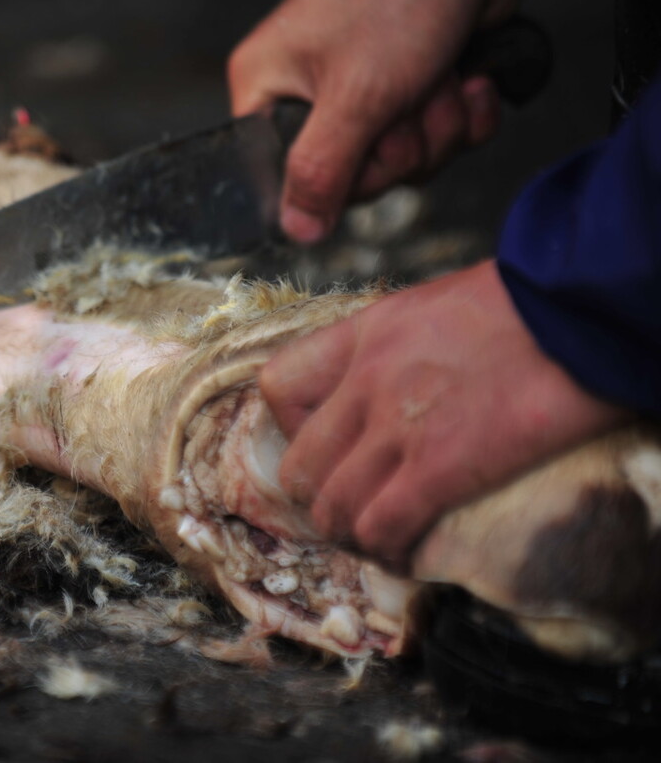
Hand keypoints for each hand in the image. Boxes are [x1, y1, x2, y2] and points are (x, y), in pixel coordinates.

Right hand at [227, 0, 524, 242]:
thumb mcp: (354, 95)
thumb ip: (320, 171)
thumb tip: (295, 231)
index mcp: (269, 90)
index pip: (282, 179)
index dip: (331, 180)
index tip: (359, 151)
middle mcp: (310, 96)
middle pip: (353, 180)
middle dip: (399, 146)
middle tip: (404, 99)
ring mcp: (365, 95)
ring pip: (405, 163)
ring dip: (438, 126)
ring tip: (437, 76)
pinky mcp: (415, 90)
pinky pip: (442, 141)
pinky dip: (466, 114)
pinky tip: (466, 75)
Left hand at [257, 261, 629, 567]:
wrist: (580, 308)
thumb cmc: (522, 305)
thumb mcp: (429, 308)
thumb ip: (393, 348)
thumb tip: (390, 386)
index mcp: (362, 336)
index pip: (278, 388)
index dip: (293, 428)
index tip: (325, 445)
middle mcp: (366, 382)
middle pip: (298, 468)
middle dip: (319, 498)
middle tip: (350, 507)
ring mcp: (398, 427)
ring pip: (333, 509)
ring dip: (351, 534)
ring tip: (378, 538)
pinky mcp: (441, 467)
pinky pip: (383, 528)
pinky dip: (389, 550)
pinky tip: (407, 552)